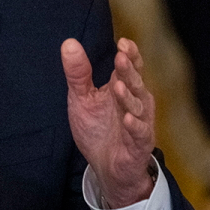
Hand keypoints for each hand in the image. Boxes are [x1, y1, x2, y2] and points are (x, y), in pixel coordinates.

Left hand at [62, 37, 155, 207]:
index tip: (122, 42)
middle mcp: (135, 102)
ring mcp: (139, 123)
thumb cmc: (97, 129)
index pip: (129, 67)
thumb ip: (78, 73)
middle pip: (134, 83)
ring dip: (129, 97)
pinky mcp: (139, 144)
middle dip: (128, 71)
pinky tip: (128, 119)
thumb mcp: (81, 98)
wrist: (105, 167)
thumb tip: (68, 43)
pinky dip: (135, 126)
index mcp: (122, 88)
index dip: (130, 54)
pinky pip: (140, 133)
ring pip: (138, 107)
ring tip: (118, 87)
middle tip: (121, 57)